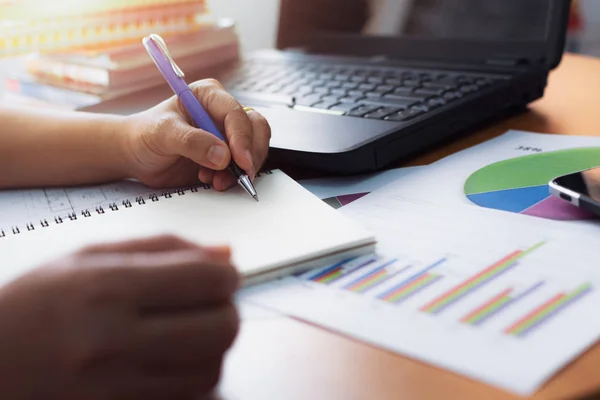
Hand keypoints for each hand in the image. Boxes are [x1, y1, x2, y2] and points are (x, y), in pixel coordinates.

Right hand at [0, 235, 238, 399]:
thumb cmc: (35, 304)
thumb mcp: (89, 258)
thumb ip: (163, 249)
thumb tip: (225, 253)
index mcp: (108, 288)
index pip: (205, 280)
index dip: (227, 275)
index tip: (223, 275)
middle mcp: (114, 340)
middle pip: (221, 328)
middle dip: (228, 310)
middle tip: (212, 303)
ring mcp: (117, 385)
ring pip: (212, 368)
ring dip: (215, 345)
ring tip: (191, 330)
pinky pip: (188, 396)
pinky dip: (194, 374)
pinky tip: (175, 357)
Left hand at [124, 79, 270, 190]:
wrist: (136, 156)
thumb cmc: (144, 135)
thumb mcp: (162, 133)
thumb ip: (191, 141)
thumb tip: (222, 155)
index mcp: (209, 96)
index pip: (235, 113)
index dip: (242, 137)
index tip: (239, 160)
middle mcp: (222, 113)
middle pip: (255, 128)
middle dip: (251, 154)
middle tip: (241, 175)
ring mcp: (227, 135)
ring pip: (255, 148)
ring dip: (243, 168)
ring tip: (218, 181)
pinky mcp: (227, 156)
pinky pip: (244, 166)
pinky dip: (235, 177)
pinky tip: (213, 181)